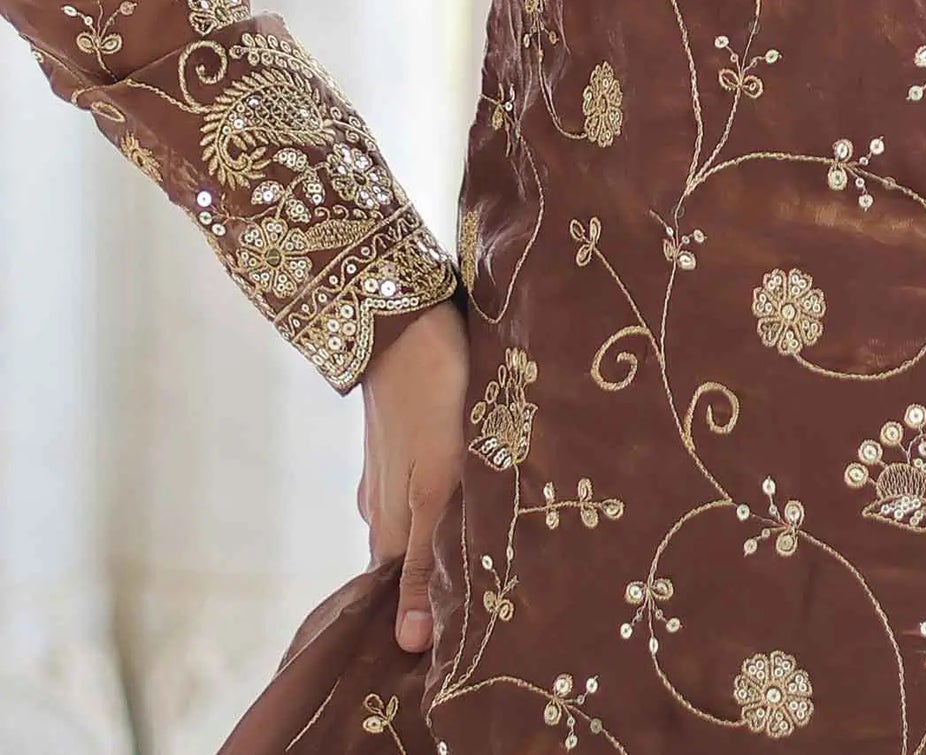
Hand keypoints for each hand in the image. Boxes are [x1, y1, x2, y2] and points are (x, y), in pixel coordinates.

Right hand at [358, 295, 468, 654]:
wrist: (406, 319)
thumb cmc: (432, 402)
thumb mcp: (435, 486)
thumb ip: (427, 559)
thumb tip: (409, 644)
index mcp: (388, 528)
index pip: (403, 596)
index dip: (430, 619)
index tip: (466, 643)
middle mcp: (383, 506)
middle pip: (414, 561)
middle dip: (446, 581)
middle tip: (498, 601)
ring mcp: (392, 471)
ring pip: (424, 520)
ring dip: (454, 536)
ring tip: (503, 551)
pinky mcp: (407, 438)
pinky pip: (429, 484)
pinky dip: (453, 498)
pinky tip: (484, 494)